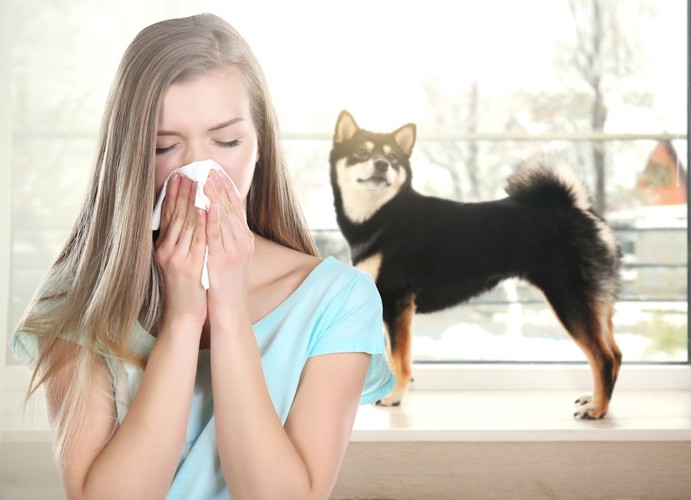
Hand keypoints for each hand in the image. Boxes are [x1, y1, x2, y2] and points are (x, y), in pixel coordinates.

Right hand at [154, 174, 207, 332]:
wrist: (182, 315)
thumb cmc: (184, 289)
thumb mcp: (176, 262)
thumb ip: (179, 242)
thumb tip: (187, 220)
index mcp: (162, 248)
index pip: (166, 216)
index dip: (172, 195)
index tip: (178, 176)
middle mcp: (166, 250)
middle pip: (174, 215)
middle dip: (181, 192)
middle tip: (187, 172)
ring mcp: (176, 258)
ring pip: (184, 224)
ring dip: (191, 201)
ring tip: (196, 182)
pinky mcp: (188, 266)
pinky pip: (196, 239)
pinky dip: (200, 222)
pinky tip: (204, 207)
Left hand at [204, 169, 253, 317]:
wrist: (229, 311)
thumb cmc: (225, 286)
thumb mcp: (229, 258)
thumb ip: (225, 239)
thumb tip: (214, 220)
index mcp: (243, 240)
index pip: (236, 208)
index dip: (227, 188)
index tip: (218, 171)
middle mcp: (242, 242)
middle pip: (232, 208)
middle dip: (221, 186)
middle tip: (211, 166)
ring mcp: (234, 250)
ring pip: (225, 217)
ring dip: (216, 196)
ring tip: (207, 177)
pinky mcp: (223, 260)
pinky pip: (217, 235)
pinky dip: (213, 218)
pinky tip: (208, 203)